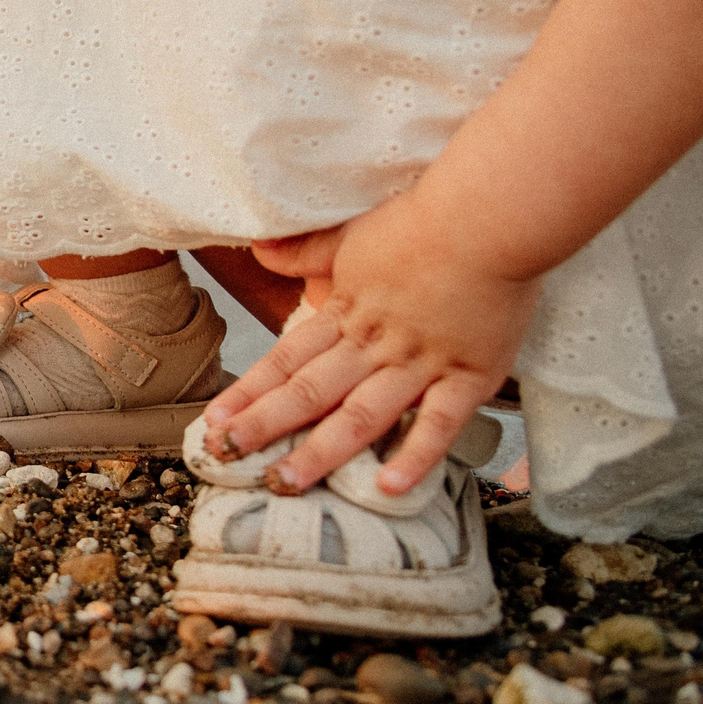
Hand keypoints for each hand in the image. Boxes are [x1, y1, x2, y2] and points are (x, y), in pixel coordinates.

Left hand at [201, 192, 537, 496]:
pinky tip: (388, 487)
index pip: (286, 359)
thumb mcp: (352, 233)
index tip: (213, 420)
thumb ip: (307, 252)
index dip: (249, 392)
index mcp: (346, 312)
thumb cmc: (423, 221)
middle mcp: (375, 343)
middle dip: (265, 427)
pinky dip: (416, 457)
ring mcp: (420, 362)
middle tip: (225, 456)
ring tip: (284, 483)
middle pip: (310, 392)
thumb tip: (261, 249)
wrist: (489, 216)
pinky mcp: (470, 375)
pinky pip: (440, 423)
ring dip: (320, 452)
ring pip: (361, 416)